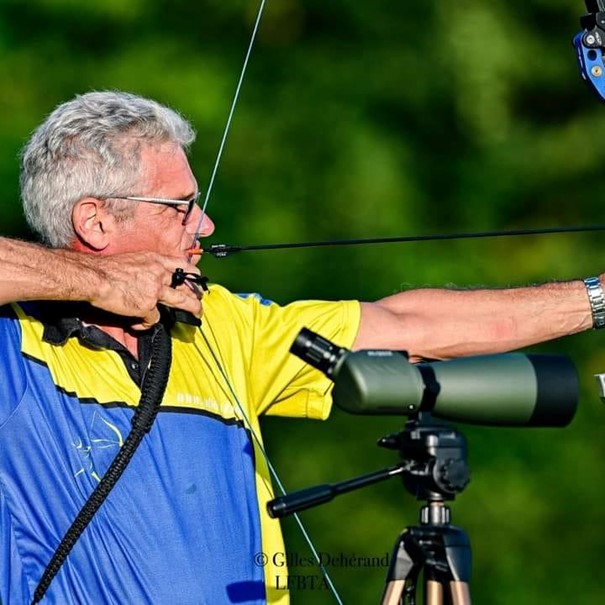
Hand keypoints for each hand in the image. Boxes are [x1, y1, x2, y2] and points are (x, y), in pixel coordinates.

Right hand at [81, 252, 202, 328]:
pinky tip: (136, 323)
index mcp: (156, 261)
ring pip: (181, 302)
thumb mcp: (134, 260)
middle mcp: (159, 274)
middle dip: (197, 296)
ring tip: (197, 316)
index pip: (183, 265)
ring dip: (192, 309)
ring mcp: (154, 290)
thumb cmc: (108, 268)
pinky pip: (153, 320)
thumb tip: (153, 279)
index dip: (193, 275)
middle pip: (186, 286)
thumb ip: (147, 268)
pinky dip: (145, 324)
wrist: (95, 277)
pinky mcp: (147, 306)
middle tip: (201, 302)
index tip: (197, 281)